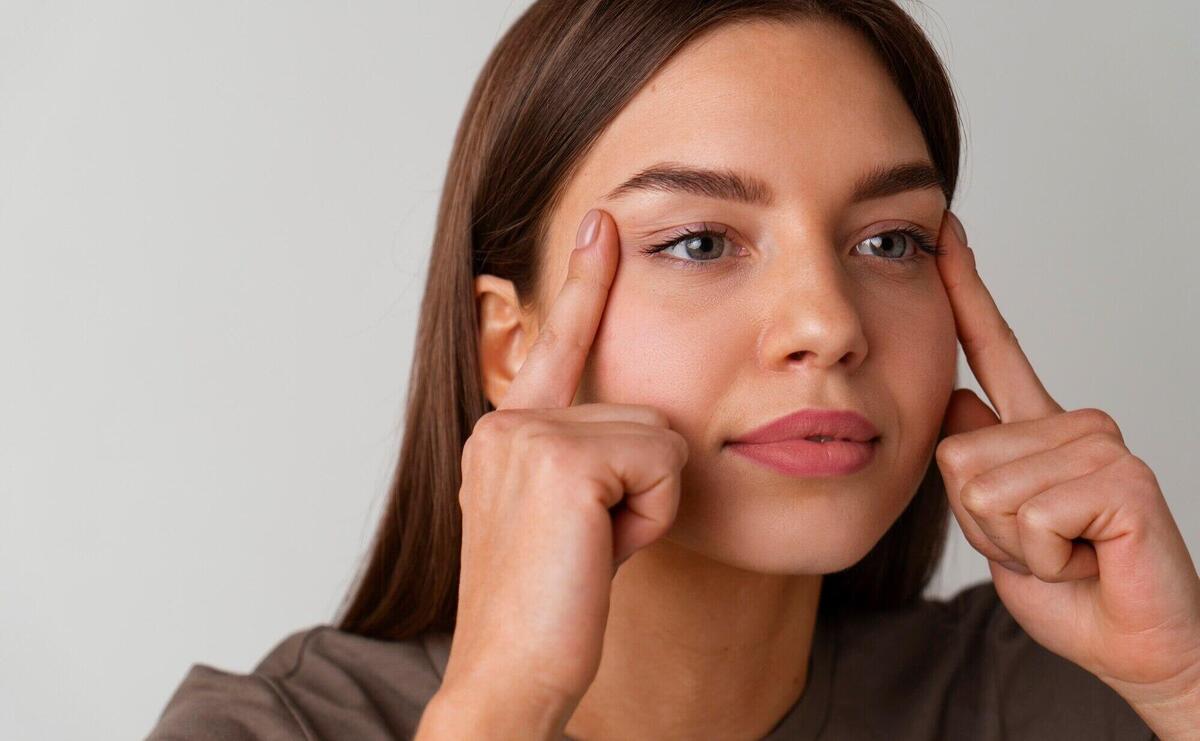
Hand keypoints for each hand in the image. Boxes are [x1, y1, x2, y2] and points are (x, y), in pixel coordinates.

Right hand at [439, 208, 688, 723]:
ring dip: (647, 504)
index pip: (556, 345)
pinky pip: (663, 463)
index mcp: (506, 433)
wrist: (511, 673)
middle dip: (642, 486)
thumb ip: (585, 461)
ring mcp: (527, 434)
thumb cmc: (548, 608)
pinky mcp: (562, 457)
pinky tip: (601, 550)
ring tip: (592, 550)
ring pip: (660, 436)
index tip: (601, 222)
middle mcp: (507, 422)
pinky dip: (651, 516)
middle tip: (591, 543)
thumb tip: (648, 433)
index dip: (583, 284)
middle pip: (643, 410)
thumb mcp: (564, 520)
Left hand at [933, 210, 1199, 723]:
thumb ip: (981, 462)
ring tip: (1068, 552)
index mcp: (1040, 430)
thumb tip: (959, 397)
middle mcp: (1072, 424)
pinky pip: (1026, 515)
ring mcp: (1100, 443)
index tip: (945, 232)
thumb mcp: (1002, 527)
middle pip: (957, 452)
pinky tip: (1087, 556)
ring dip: (1013, 544)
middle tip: (1043, 545)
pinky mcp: (1122, 476)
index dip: (966, 291)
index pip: (996, 348)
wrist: (1135, 646)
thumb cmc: (1074, 590)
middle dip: (981, 522)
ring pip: (984, 488)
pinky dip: (1041, 556)